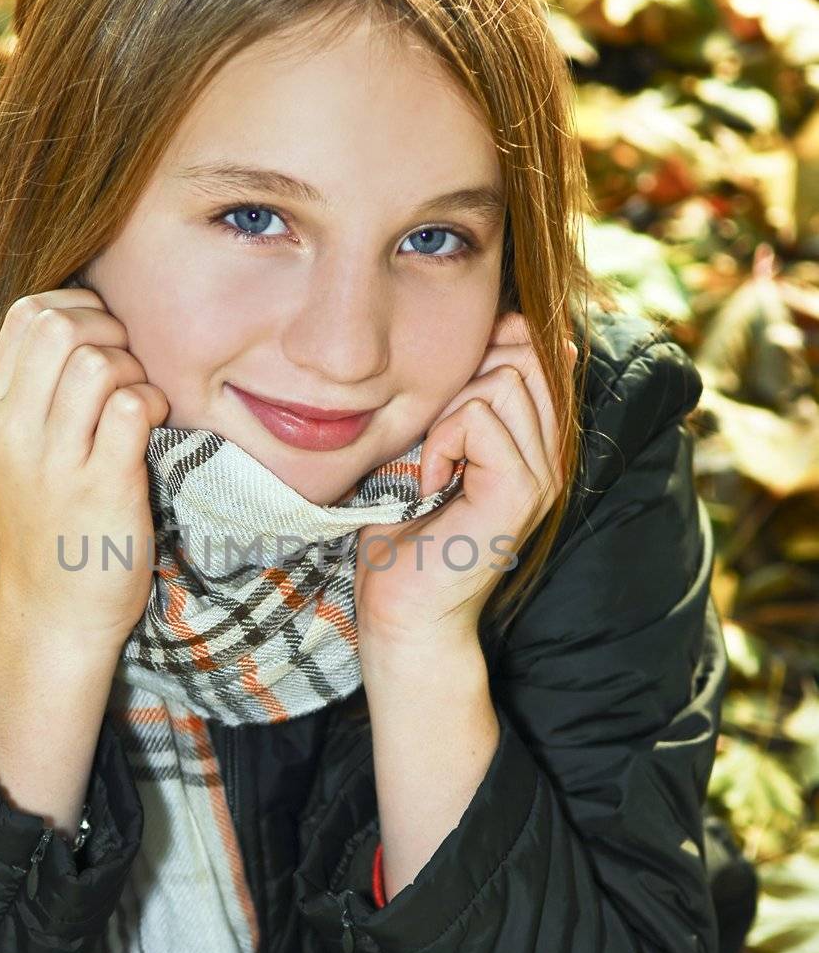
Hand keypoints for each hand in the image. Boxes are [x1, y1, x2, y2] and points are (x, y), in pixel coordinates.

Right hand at [0, 286, 169, 654]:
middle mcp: (16, 430)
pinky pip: (131, 408)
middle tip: (129, 369)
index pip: (26, 313)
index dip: (78, 308)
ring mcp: (56, 461)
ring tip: (139, 404)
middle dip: (110, 330)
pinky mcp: (102, 489)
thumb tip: (84, 321)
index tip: (104, 338)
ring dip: (135, 371)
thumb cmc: (49, 525)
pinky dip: (153, 405)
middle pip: (60, 326)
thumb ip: (37, 390)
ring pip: (97, 363)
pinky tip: (153, 429)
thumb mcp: (19, 451)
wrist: (53, 614)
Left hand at [354, 312, 577, 653]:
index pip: (537, 350)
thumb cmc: (404, 533)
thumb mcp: (430, 446)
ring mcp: (542, 476)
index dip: (488, 348)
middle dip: (462, 379)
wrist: (402, 611)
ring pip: (503, 381)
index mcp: (536, 443)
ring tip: (432, 466)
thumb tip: (479, 341)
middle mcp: (551, 456)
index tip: (443, 395)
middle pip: (523, 355)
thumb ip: (457, 400)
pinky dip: (440, 443)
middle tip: (432, 439)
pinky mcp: (518, 492)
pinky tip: (429, 484)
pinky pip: (479, 420)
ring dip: (448, 415)